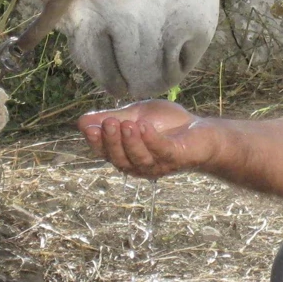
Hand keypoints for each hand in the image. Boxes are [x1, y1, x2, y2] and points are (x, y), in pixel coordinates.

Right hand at [78, 100, 219, 178]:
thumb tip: (81, 122)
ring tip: (127, 123)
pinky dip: (152, 140)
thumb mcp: (135, 116)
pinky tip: (145, 126)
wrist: (201, 130)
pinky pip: (162, 151)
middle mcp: (139, 165)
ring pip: (139, 159)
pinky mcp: (177, 157)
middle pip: (120, 160)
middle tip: (109, 122)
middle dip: (112, 142)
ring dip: (131, 142)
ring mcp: (159, 165)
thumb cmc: (167, 125)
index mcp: (126, 155)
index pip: (106, 153)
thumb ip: (111, 118)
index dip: (96, 142)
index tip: (89, 127)